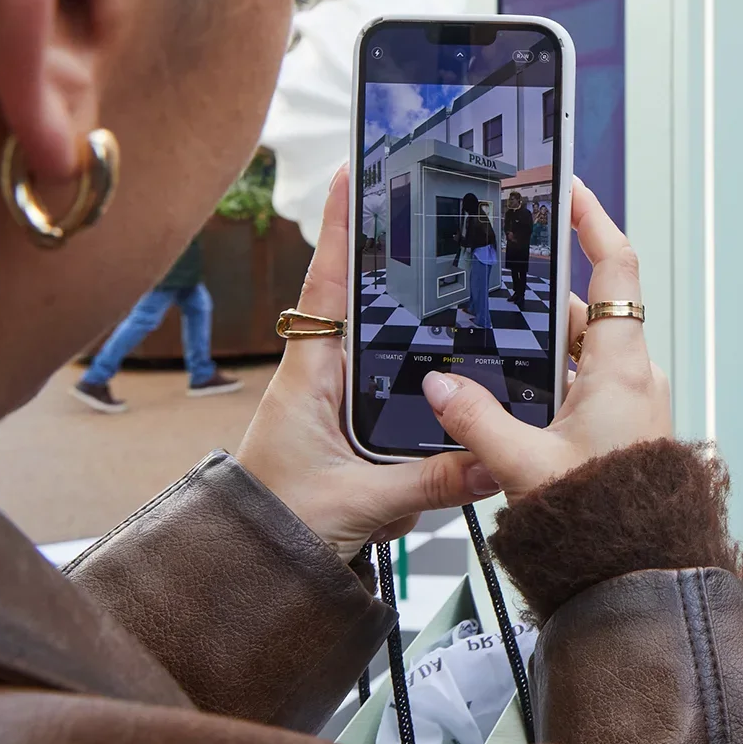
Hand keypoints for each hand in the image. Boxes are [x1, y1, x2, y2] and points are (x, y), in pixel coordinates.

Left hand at [237, 167, 495, 560]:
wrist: (249, 572)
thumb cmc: (278, 530)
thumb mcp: (358, 503)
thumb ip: (428, 481)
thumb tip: (494, 457)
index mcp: (310, 377)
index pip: (327, 285)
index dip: (341, 228)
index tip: (352, 171)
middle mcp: (322, 378)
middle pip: (363, 299)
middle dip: (394, 255)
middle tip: (431, 208)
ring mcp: (337, 401)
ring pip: (385, 345)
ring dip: (418, 321)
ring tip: (462, 280)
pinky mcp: (354, 428)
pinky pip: (396, 387)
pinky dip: (427, 378)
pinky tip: (463, 376)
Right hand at [420, 178, 671, 499]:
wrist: (639, 572)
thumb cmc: (600, 521)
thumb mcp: (523, 465)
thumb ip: (475, 420)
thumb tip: (439, 386)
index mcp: (622, 368)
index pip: (616, 269)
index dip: (594, 222)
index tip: (570, 188)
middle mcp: (635, 377)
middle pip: (586, 312)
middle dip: (538, 298)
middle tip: (494, 278)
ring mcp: (633, 404)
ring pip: (582, 353)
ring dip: (540, 348)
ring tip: (487, 343)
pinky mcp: (624, 431)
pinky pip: (586, 386)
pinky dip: (551, 380)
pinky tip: (512, 399)